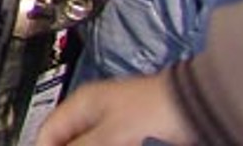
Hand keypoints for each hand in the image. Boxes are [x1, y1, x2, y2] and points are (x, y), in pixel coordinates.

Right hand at [36, 73, 193, 145]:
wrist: (194, 107)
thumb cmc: (156, 108)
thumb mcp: (112, 133)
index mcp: (84, 102)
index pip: (48, 130)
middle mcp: (96, 111)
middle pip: (68, 139)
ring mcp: (113, 123)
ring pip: (87, 144)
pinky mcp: (131, 134)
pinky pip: (106, 145)